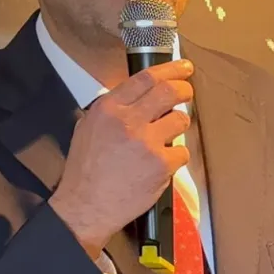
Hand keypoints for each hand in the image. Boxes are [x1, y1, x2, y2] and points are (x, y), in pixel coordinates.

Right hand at [49, 61, 193, 258]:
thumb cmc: (85, 170)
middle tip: (187, 91)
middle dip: (184, 88)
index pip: (146, 78)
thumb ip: (113, 109)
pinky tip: (162, 164)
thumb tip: (139, 95)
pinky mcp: (161, 165)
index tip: (182, 67)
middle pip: (169, 91)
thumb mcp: (88, 127)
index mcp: (109, 108)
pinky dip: (176, 157)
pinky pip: (182, 152)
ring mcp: (147, 143)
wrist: (86, 206)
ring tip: (167, 137)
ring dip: (178, 125)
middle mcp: (128, 121)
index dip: (170, 69)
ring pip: (181, 119)